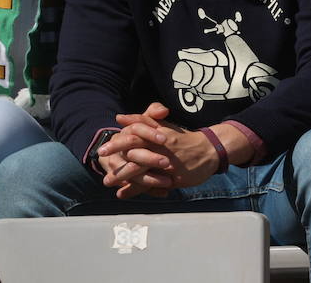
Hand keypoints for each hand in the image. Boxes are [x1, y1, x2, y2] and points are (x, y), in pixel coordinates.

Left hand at [99, 102, 223, 195]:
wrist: (208, 149)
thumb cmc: (180, 136)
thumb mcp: (161, 125)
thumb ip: (140, 120)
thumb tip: (119, 117)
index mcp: (155, 136)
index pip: (133, 138)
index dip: (117, 144)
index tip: (102, 150)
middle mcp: (160, 150)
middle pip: (135, 156)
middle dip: (118, 165)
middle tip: (102, 172)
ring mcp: (167, 165)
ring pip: (143, 172)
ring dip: (124, 179)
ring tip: (108, 184)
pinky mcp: (174, 178)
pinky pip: (153, 185)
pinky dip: (137, 189)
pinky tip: (123, 194)